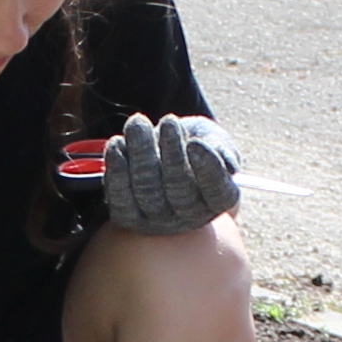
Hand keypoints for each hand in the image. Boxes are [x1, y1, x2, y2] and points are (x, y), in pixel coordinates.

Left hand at [101, 111, 239, 232]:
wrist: (163, 153)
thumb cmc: (195, 143)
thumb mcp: (214, 139)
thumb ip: (221, 147)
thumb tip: (224, 160)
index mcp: (217, 201)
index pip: (217, 190)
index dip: (207, 167)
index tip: (195, 143)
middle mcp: (189, 217)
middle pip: (180, 190)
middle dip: (172, 152)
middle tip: (168, 120)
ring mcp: (158, 221)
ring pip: (148, 191)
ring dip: (141, 154)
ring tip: (139, 123)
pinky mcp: (129, 217)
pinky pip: (120, 197)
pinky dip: (116, 169)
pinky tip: (118, 144)